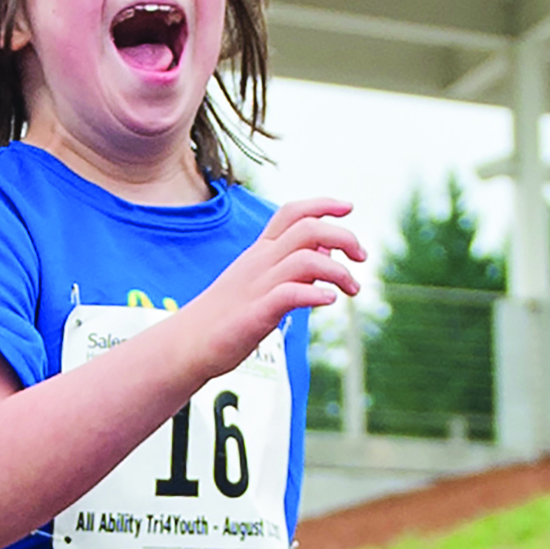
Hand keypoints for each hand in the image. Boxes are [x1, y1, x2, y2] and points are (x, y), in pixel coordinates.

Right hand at [179, 199, 364, 376]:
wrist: (187, 344)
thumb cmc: (225, 315)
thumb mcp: (259, 280)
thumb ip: (292, 263)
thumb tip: (326, 248)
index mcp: (259, 252)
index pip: (293, 212)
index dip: (323, 204)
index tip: (348, 208)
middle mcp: (260, 262)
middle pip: (308, 229)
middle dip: (344, 235)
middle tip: (362, 256)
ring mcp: (258, 286)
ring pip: (306, 259)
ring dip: (338, 270)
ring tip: (351, 289)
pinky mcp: (256, 314)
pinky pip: (291, 294)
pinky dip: (316, 294)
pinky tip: (328, 301)